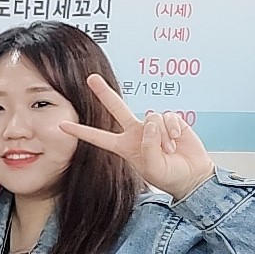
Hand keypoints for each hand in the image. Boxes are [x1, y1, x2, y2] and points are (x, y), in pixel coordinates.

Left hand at [59, 73, 214, 200]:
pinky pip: (168, 117)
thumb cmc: (169, 175)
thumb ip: (148, 146)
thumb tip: (151, 122)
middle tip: (90, 78)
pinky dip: (173, 130)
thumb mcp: (153, 167)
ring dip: (162, 136)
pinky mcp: (170, 121)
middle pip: (117, 108)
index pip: (98, 137)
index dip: (81, 131)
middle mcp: (135, 132)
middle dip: (104, 92)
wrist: (192, 175)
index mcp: (124, 146)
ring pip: (152, 118)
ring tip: (169, 150)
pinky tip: (177, 141)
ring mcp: (152, 125)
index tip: (62, 125)